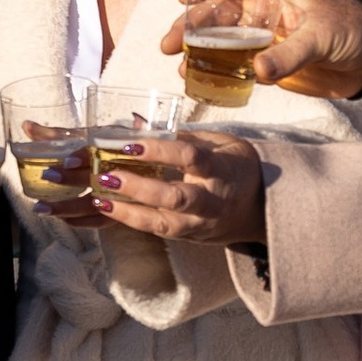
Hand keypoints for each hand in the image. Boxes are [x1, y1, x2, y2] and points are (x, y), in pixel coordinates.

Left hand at [92, 131, 265, 246]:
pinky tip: (109, 211)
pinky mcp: (189, 238)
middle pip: (175, 197)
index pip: (189, 157)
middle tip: (108, 177)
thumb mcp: (220, 143)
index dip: (159, 151)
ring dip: (129, 213)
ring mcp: (200, 223)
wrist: (261, 208)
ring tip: (100, 200)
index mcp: (221, 169)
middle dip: (139, 189)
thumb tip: (138, 122)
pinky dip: (132, 222)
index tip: (130, 144)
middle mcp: (211, 200)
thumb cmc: (237, 166)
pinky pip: (159, 232)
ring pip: (164, 223)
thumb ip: (183, 135)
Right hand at [165, 0, 361, 99]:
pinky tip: (198, 81)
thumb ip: (291, 53)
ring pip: (217, 41)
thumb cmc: (351, 29)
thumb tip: (258, 71)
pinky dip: (214, 73)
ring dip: (196, 51)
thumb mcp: (322, 35)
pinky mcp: (265, 65)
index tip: (184, 2)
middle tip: (169, 45)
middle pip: (213, 13)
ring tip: (180, 67)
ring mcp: (259, 38)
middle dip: (188, 26)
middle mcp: (258, 11)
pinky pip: (233, 67)